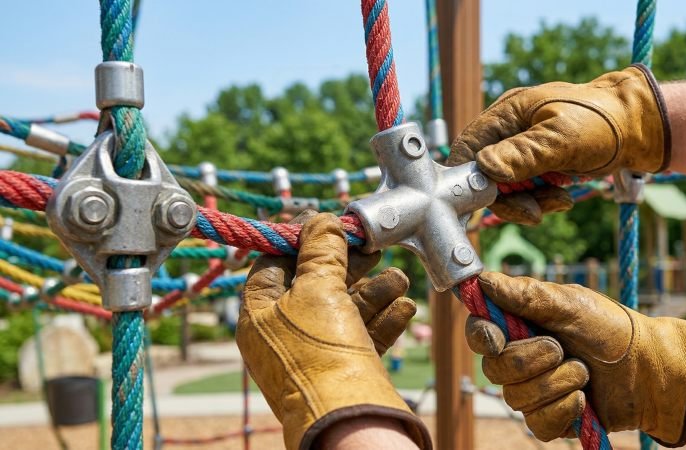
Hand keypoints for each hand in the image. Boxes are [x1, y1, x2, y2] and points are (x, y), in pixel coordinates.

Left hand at [236, 213, 430, 449]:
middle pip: (315, 283)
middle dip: (348, 264)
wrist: (351, 421)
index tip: (328, 223)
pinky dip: (384, 317)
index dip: (301, 239)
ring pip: (345, 308)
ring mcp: (315, 352)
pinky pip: (364, 333)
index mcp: (259, 315)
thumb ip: (320, 251)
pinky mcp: (345, 368)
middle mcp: (284, 333)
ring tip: (398, 278)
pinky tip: (404, 306)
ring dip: (374, 290)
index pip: (273, 263)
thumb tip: (322, 220)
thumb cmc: (321, 354)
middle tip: (372, 246)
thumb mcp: (317, 290)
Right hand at [448, 64, 669, 224]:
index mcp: (506, 114)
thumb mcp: (564, 139)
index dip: (470, 182)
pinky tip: (563, 196)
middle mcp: (507, 129)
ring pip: (505, 187)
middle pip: (485, 176)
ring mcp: (520, 145)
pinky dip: (540, 198)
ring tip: (561, 200)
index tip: (488, 206)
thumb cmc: (606, 124)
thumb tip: (484, 168)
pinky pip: (524, 188)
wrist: (640, 126)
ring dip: (529, 202)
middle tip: (538, 212)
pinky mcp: (535, 161)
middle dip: (510, 199)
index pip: (467, 151)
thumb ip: (523, 154)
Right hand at [465, 272, 685, 446]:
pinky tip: (583, 400)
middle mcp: (519, 359)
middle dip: (531, 361)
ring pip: (516, 398)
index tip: (498, 338)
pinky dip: (563, 410)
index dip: (482, 337)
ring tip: (583, 372)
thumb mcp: (569, 304)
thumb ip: (524, 295)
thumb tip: (482, 279)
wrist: (648, 370)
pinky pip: (538, 424)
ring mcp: (532, 391)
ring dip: (556, 383)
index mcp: (518, 326)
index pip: (479, 333)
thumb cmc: (610, 328)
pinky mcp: (549, 419)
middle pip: (494, 370)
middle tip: (562, 349)